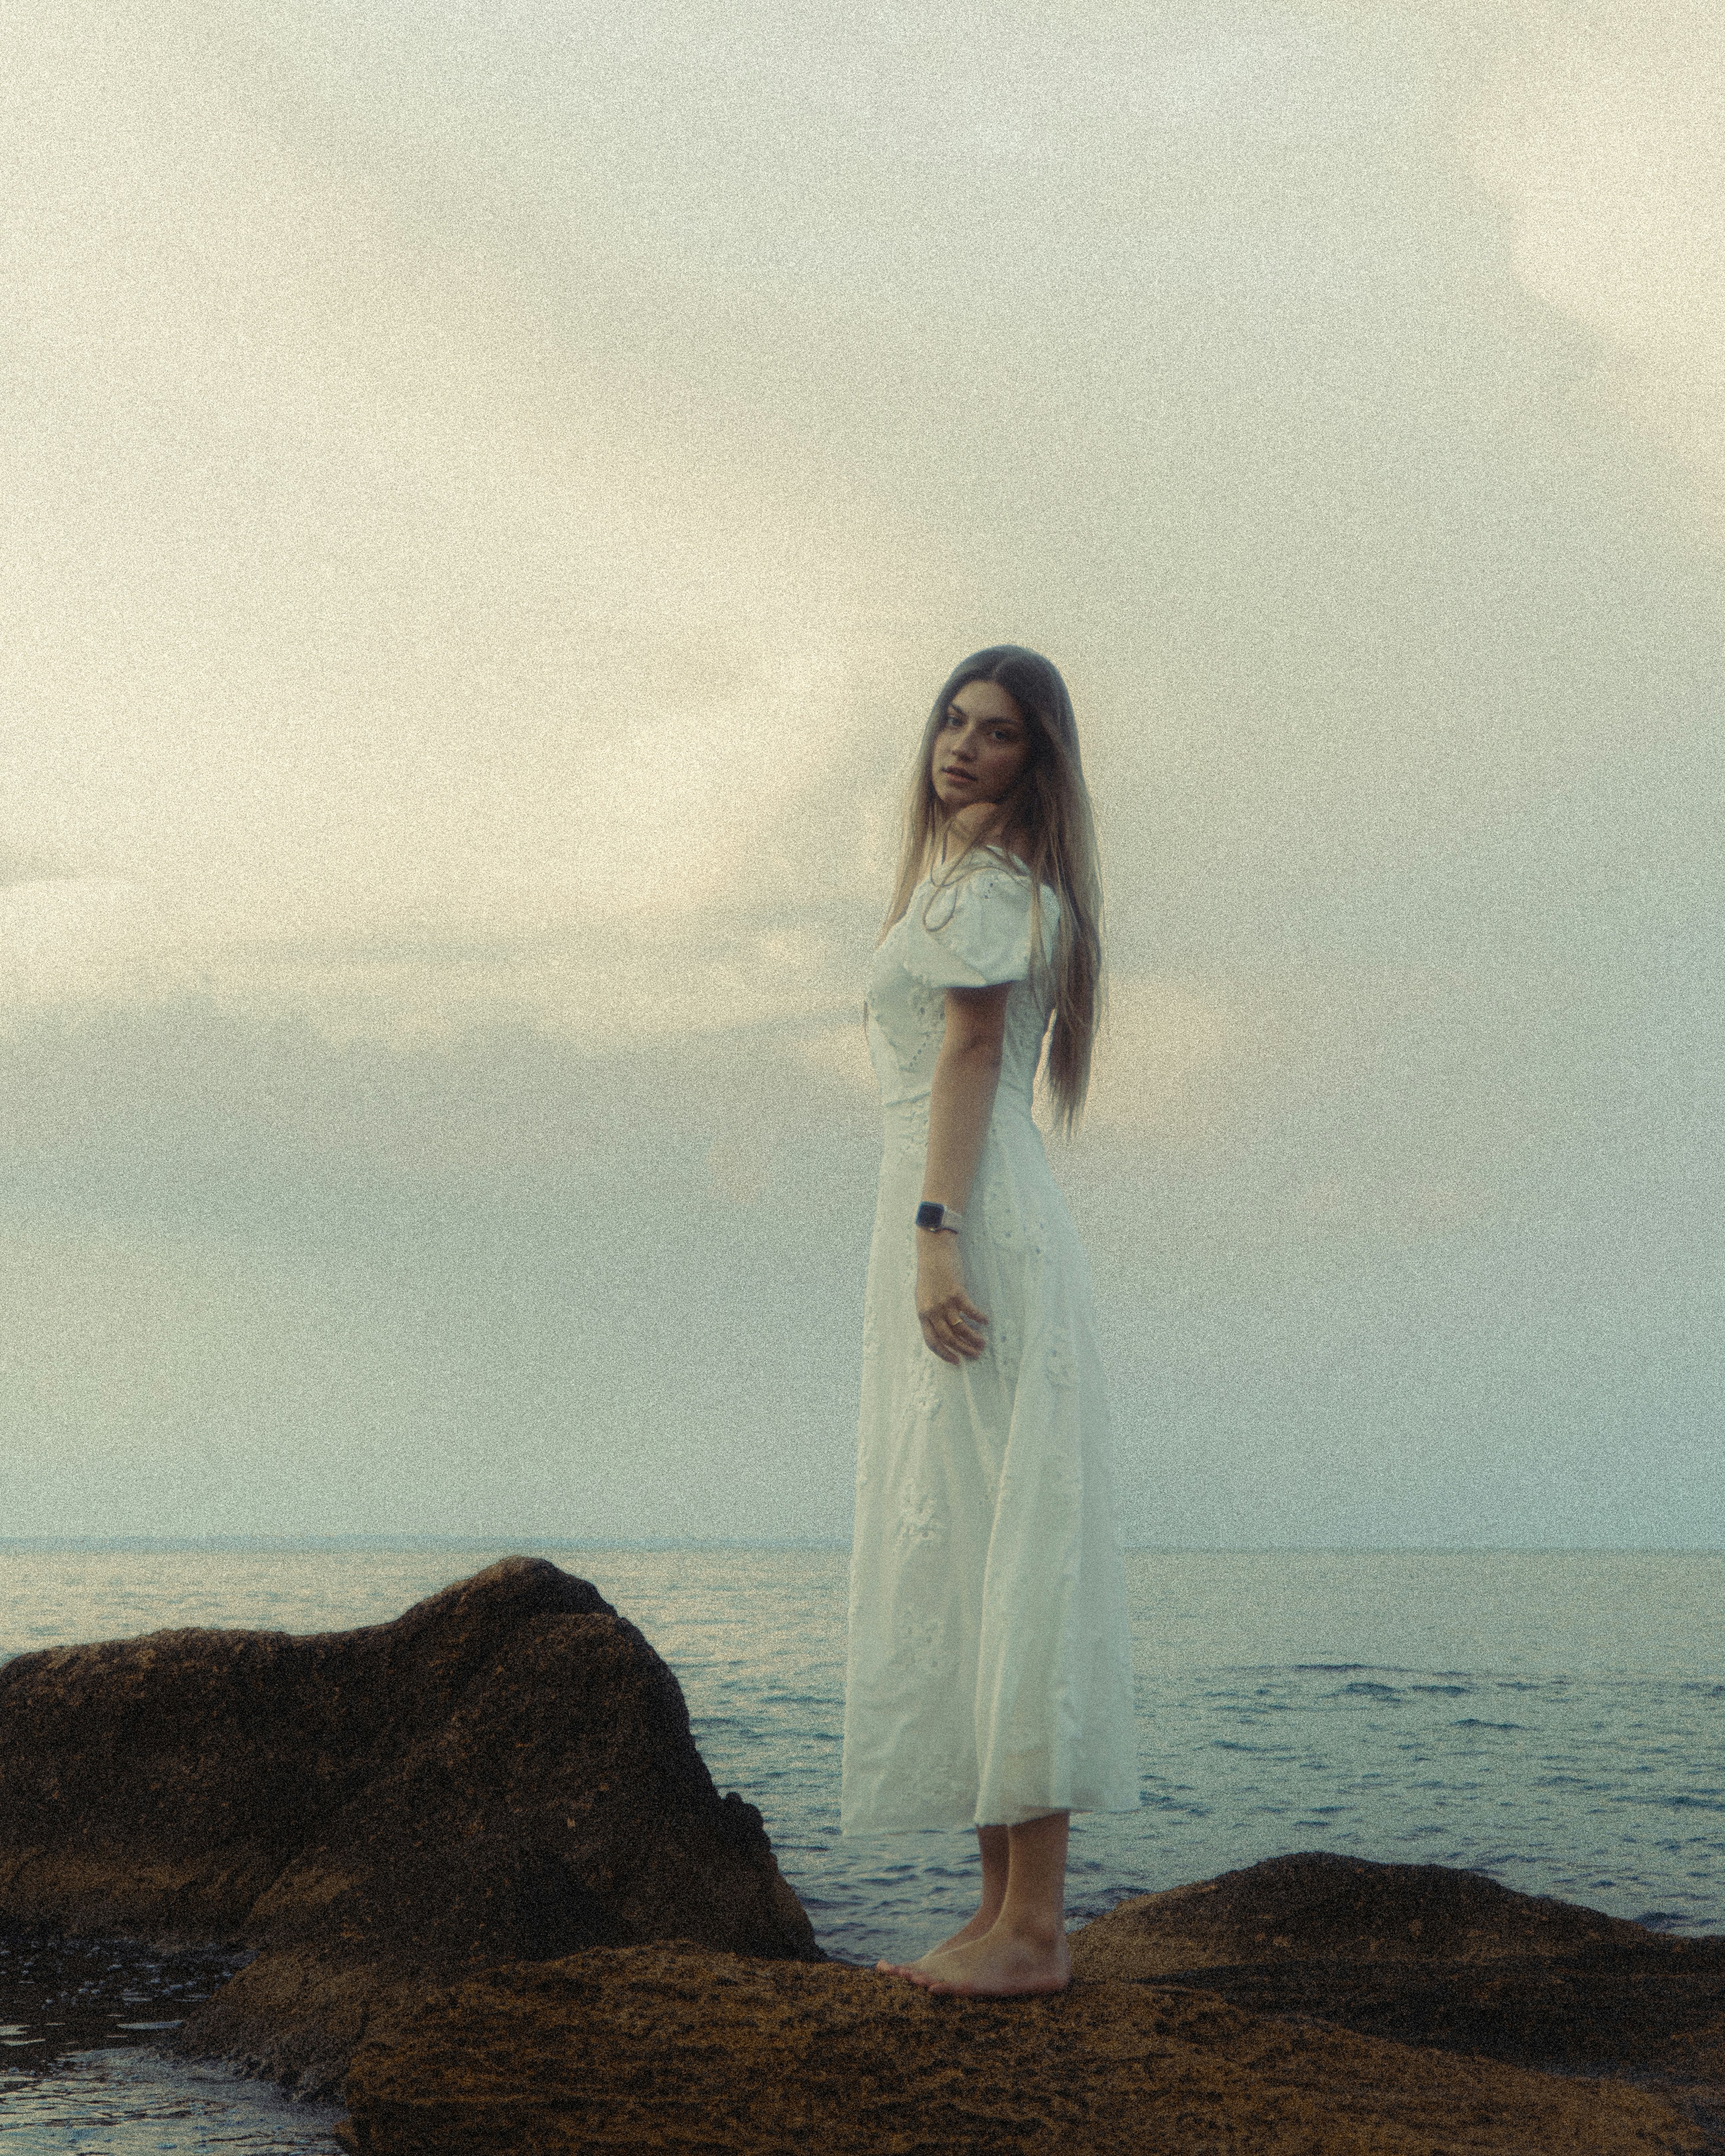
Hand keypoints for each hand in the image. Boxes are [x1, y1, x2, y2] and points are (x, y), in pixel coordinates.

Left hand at [916, 1233, 988, 1363]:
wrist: (933, 1250)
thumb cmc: (929, 1273)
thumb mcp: (923, 1295)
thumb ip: (930, 1312)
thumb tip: (941, 1328)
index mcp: (922, 1313)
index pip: (931, 1341)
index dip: (944, 1354)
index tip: (956, 1361)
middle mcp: (932, 1311)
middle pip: (948, 1338)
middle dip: (963, 1350)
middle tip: (976, 1355)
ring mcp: (944, 1302)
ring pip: (960, 1328)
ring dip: (973, 1338)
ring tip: (983, 1343)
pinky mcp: (956, 1292)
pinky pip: (970, 1311)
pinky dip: (979, 1318)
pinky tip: (986, 1321)